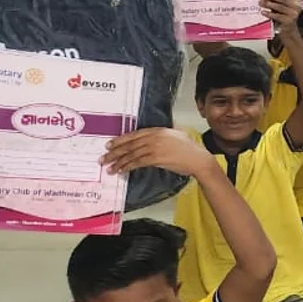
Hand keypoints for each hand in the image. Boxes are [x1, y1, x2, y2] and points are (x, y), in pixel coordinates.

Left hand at [101, 128, 218, 178]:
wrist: (198, 159)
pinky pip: (136, 162)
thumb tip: (152, 138)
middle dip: (114, 152)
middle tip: (104, 158)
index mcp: (158, 130)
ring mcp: (154, 147)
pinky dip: (126, 167)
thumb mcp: (176, 135)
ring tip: (109, 167)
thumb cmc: (189, 149)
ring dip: (117, 162)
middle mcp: (154, 137)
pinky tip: (120, 170)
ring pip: (130, 154)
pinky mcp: (155, 158)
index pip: (134, 135)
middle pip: (129, 145)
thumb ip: (163, 135)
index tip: (110, 145)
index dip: (120, 140)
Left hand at [261, 0, 302, 34]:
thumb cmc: (284, 17)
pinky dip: (269, 13)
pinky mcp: (289, 21)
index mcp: (296, 0)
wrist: (289, 31)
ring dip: (268, 4)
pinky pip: (277, 15)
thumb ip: (277, 0)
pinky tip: (263, 12)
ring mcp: (293, 14)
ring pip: (279, 7)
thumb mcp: (282, 7)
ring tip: (260, 3)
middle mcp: (296, 6)